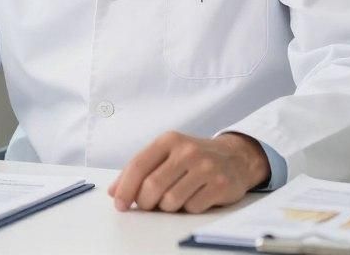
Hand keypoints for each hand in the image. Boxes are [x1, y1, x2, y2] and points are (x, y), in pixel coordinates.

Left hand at [108, 131, 268, 212]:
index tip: (118, 203)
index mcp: (169, 140)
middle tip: (148, 205)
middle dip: (145, 202)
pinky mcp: (221, 184)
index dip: (125, 187)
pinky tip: (194, 197)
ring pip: (171, 201)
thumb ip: (140, 169)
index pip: (138, 165)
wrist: (235, 157)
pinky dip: (188, 208)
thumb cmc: (193, 158)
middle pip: (152, 186)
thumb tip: (113, 191)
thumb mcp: (166, 154)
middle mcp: (188, 151)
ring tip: (174, 198)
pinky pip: (192, 208)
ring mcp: (206, 167)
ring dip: (167, 207)